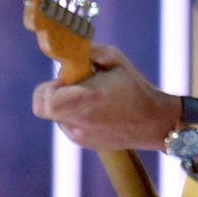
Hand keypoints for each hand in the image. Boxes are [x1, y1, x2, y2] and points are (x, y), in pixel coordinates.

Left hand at [32, 44, 174, 150]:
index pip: (45, 99)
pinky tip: (98, 110)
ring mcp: (79, 135)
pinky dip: (75, 115)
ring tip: (93, 98)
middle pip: (43, 108)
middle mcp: (78, 121)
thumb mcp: (116, 60)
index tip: (68, 79)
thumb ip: (89, 53)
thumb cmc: (136, 88)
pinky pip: (68, 125)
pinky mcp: (83, 143)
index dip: (50, 86)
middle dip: (51, 95)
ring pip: (56, 116)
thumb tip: (69, 53)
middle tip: (71, 87)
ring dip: (66, 105)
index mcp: (85, 99)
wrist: (155, 122)